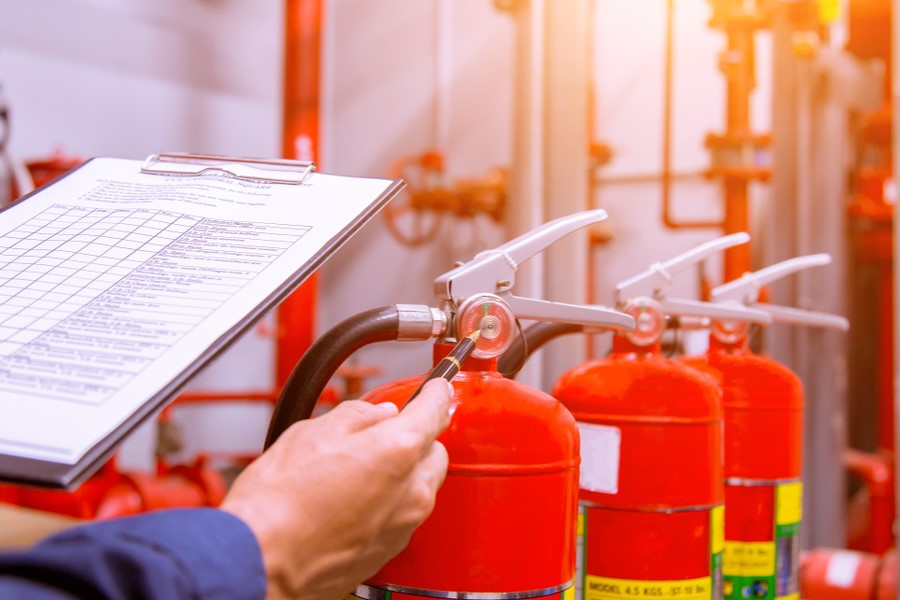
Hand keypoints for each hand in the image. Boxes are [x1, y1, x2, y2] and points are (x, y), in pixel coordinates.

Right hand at [221, 378, 452, 599]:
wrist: (262, 562)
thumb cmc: (279, 502)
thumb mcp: (313, 433)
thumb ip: (357, 417)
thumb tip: (379, 414)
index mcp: (397, 451)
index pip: (435, 410)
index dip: (436, 393)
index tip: (435, 388)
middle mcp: (411, 491)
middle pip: (434, 451)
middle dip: (417, 438)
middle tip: (382, 432)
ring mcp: (404, 525)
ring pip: (422, 486)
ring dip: (404, 472)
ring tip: (359, 470)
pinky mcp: (391, 550)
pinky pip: (405, 514)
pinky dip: (391, 502)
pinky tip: (355, 500)